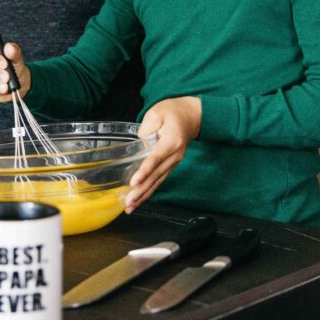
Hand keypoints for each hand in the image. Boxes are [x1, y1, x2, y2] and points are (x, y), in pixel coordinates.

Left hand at [125, 97, 201, 211]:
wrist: (190, 116)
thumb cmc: (172, 112)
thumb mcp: (156, 113)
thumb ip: (146, 128)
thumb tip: (139, 145)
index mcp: (172, 141)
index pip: (156, 158)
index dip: (144, 171)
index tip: (134, 182)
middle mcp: (175, 155)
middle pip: (156, 175)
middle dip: (141, 190)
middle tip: (128, 202)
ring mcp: (174, 162)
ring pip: (158, 181)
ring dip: (144, 195)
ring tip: (130, 207)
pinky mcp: (170, 165)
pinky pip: (159, 179)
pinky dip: (149, 190)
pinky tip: (139, 199)